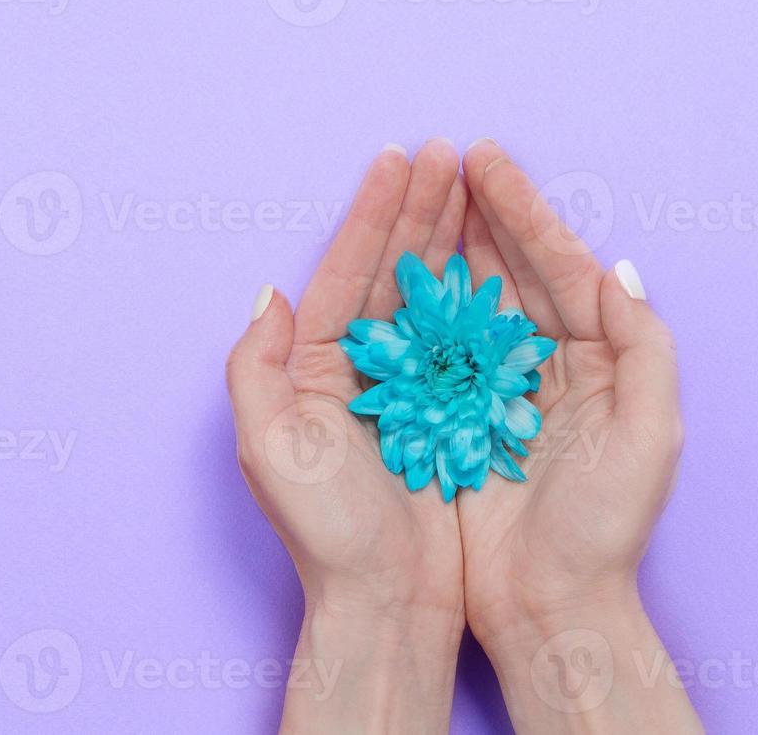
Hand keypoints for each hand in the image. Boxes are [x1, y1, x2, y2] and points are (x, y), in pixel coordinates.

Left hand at [227, 139, 468, 732]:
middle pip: (390, 270)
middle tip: (449, 152)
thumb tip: (268, 294)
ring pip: (431, 293)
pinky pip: (466, 338)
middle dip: (418, 209)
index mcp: (312, 368)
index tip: (397, 159)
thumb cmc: (327, 535)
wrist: (388, 605)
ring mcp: (406, 389)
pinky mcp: (449, 413)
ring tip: (475, 181)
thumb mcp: (270, 450)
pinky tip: (502, 254)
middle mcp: (357, 370)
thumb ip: (256, 369)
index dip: (371, 214)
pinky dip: (482, 292)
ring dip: (451, 236)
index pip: (344, 271)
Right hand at [455, 139, 700, 731]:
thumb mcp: (651, 435)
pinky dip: (416, 304)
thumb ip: (645, 346)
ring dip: (446, 243)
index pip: (559, 264)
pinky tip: (394, 268)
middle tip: (443, 156)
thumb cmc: (605, 528)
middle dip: (479, 210)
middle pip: (511, 268)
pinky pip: (434, 346)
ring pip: (469, 296)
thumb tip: (616, 269)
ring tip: (418, 191)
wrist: (548, 606)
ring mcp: (498, 387)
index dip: (523, 209)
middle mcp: (547, 363)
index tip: (484, 159)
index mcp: (598, 358)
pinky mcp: (455, 416)